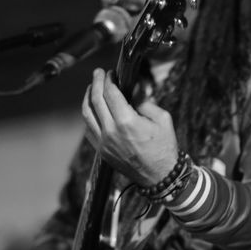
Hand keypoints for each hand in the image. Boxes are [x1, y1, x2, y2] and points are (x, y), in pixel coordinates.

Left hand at [82, 68, 179, 185]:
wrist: (159, 176)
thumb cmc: (163, 147)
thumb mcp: (162, 119)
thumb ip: (145, 102)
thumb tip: (133, 89)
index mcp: (127, 122)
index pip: (110, 93)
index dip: (109, 80)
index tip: (111, 73)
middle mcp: (111, 131)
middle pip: (95, 100)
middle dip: (96, 83)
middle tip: (98, 74)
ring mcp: (104, 142)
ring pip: (87, 114)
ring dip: (87, 98)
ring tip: (91, 88)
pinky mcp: (102, 151)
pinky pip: (88, 129)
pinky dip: (88, 116)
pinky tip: (93, 109)